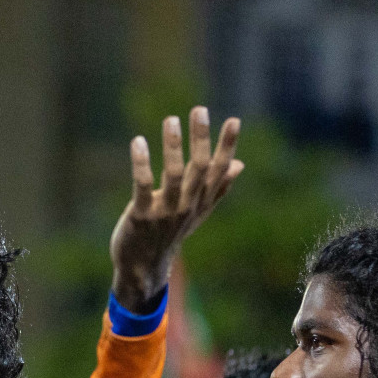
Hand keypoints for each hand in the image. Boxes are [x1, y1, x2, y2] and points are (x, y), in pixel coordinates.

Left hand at [109, 106, 242, 310]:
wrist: (144, 267)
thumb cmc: (170, 233)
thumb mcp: (197, 212)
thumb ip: (217, 188)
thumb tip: (240, 164)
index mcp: (201, 201)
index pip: (219, 170)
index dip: (227, 146)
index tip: (234, 121)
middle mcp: (187, 205)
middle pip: (199, 168)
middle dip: (201, 138)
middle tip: (199, 110)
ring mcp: (165, 212)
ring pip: (174, 174)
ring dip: (173, 145)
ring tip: (171, 119)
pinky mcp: (140, 216)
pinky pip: (143, 186)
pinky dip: (141, 163)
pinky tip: (138, 142)